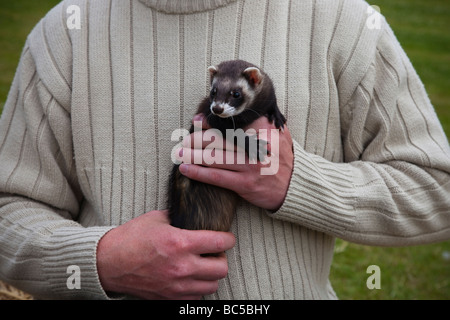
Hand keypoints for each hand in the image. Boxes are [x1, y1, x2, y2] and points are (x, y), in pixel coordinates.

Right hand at [96, 210, 234, 299]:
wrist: (108, 262)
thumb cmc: (130, 238)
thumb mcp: (156, 218)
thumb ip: (179, 216)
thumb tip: (194, 213)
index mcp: (180, 243)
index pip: (220, 243)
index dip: (228, 239)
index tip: (226, 237)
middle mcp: (182, 267)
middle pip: (222, 268)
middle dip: (222, 258)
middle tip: (214, 252)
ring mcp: (176, 286)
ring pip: (212, 286)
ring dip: (211, 275)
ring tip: (202, 265)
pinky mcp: (169, 298)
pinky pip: (196, 298)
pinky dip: (197, 288)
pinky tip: (190, 278)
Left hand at [178, 114, 293, 210]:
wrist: (296, 185)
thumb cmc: (283, 158)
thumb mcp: (279, 134)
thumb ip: (262, 121)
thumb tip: (241, 112)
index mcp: (261, 130)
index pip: (231, 124)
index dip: (210, 122)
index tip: (197, 120)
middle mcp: (254, 147)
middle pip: (218, 139)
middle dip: (196, 138)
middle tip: (183, 138)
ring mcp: (249, 166)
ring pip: (214, 157)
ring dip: (192, 154)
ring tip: (178, 153)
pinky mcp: (245, 184)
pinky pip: (217, 177)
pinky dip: (199, 173)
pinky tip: (186, 169)